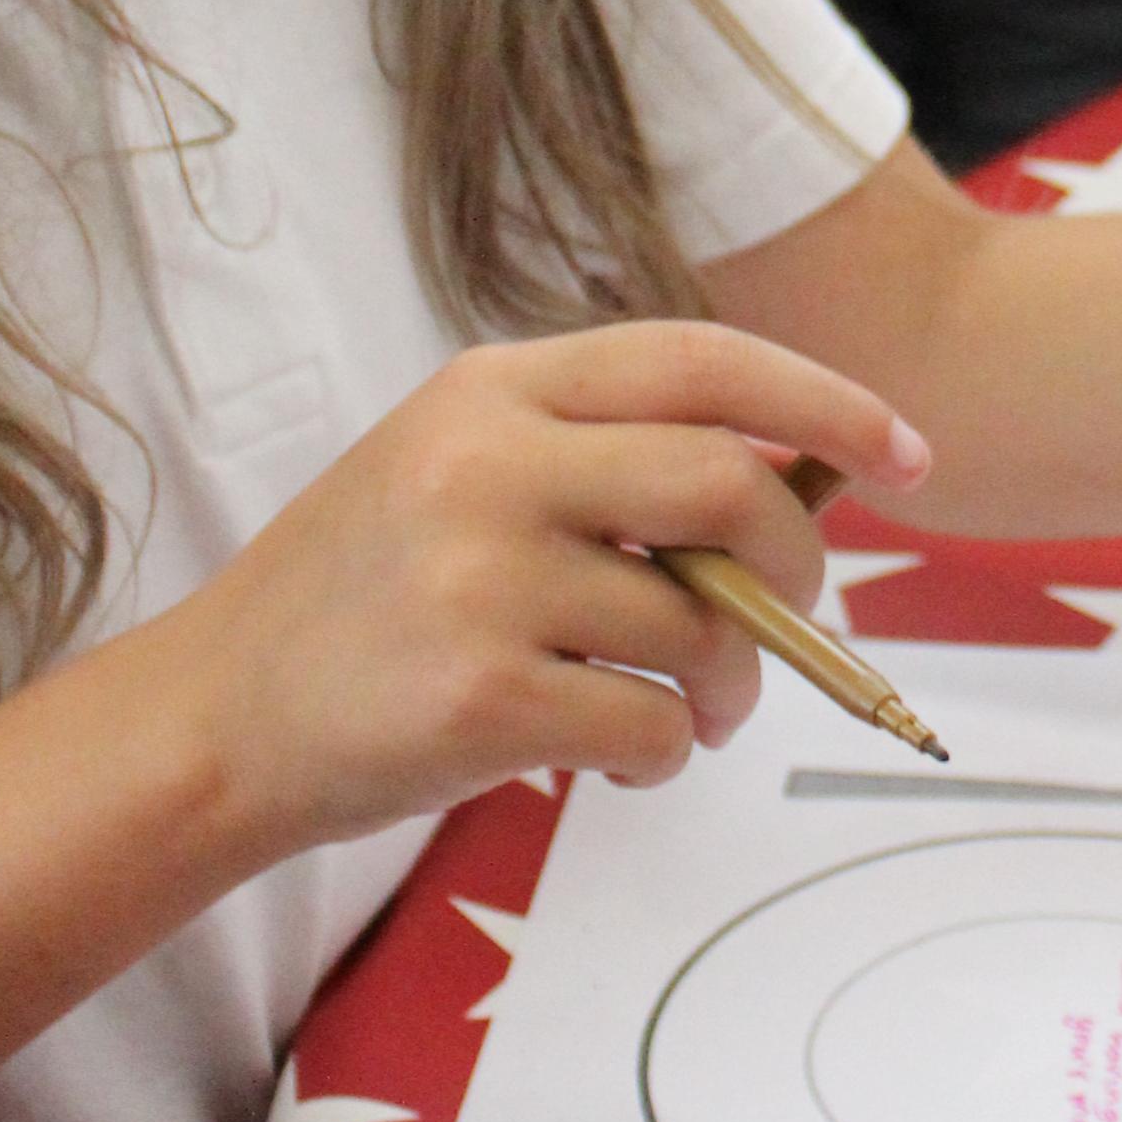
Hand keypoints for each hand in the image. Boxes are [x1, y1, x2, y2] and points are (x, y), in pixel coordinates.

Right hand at [158, 321, 930, 860]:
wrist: (215, 719)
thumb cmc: (364, 598)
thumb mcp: (458, 468)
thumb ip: (599, 452)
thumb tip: (791, 479)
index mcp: (494, 388)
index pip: (702, 361)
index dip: (824, 402)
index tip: (906, 453)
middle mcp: (488, 464)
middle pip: (731, 489)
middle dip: (797, 568)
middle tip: (793, 619)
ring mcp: (479, 578)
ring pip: (704, 626)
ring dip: (731, 686)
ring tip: (690, 711)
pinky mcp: (479, 697)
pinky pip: (654, 725)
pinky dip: (668, 754)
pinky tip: (621, 760)